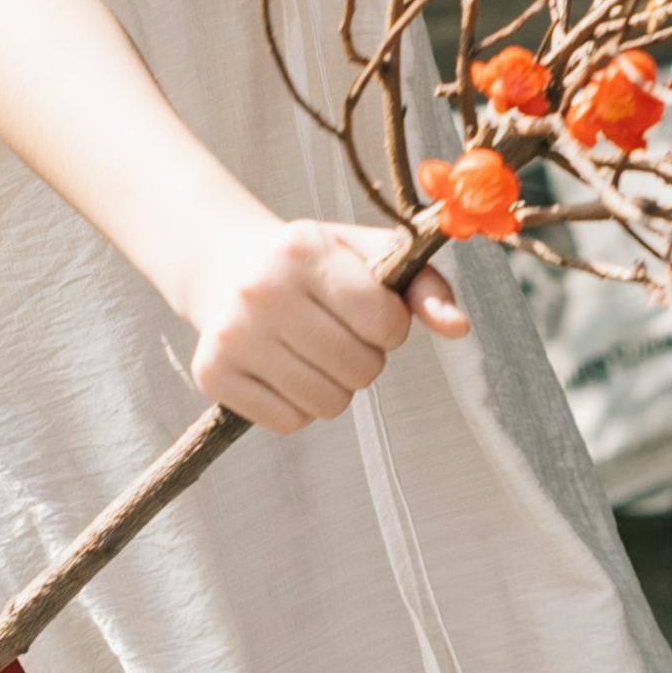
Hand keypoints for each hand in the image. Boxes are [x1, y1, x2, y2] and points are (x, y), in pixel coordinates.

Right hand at [178, 209, 462, 430]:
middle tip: (340, 334)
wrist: (224, 264)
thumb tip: (460, 328)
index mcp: (303, 251)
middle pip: (360, 369)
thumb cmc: (313, 262)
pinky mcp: (212, 374)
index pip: (384, 322)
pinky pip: (290, 422)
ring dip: (336, 386)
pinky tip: (284, 369)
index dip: (391, 326)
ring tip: (314, 352)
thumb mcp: (366, 254)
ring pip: (328, 403)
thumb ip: (423, 286)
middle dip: (365, 358)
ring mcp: (231, 336)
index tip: (372, 313)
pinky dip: (299, 405)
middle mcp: (261, 291)